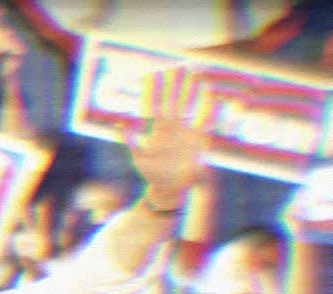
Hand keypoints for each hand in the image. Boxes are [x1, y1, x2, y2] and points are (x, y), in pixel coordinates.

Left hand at [125, 66, 211, 206]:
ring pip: (188, 107)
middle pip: (173, 101)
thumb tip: (118, 125)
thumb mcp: (138, 157)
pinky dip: (209, 110)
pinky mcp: (197, 140)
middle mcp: (171, 127)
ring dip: (191, 92)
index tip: (153, 73)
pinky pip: (204, 122)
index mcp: (156, 130)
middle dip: (175, 84)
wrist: (168, 189)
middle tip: (177, 66)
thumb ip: (129, 141)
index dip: (154, 90)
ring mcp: (184, 132)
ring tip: (196, 75)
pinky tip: (214, 97)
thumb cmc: (151, 174)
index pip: (154, 105)